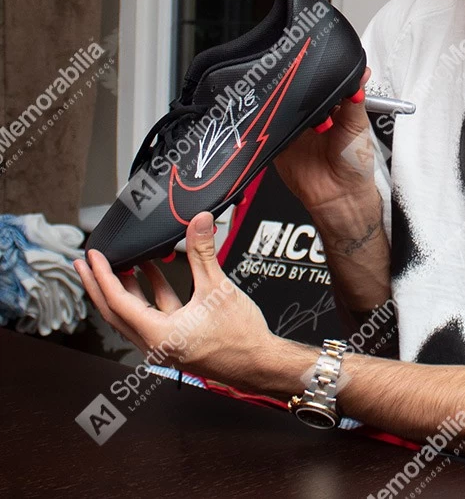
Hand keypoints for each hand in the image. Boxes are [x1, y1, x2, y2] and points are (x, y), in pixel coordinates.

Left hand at [74, 212, 280, 392]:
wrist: (259, 363)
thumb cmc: (239, 336)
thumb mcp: (218, 288)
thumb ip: (203, 253)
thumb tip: (198, 222)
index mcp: (157, 334)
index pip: (118, 302)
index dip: (103, 276)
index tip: (93, 256)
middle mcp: (154, 343)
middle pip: (114, 312)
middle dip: (98, 285)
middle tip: (84, 263)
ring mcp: (164, 344)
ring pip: (132, 314)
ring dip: (123, 288)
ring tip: (117, 263)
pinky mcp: (176, 340)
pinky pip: (152, 314)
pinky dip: (148, 293)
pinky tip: (151, 273)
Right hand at [274, 66, 381, 213]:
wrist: (340, 196)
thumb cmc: (355, 162)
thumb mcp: (358, 125)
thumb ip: (355, 98)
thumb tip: (363, 71)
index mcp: (331, 105)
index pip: (319, 81)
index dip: (316, 72)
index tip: (313, 63)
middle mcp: (310, 114)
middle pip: (296, 91)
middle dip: (295, 87)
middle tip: (300, 87)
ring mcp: (293, 126)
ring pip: (280, 106)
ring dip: (282, 104)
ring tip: (293, 106)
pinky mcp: (277, 141)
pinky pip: (267, 127)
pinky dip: (269, 122)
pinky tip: (277, 119)